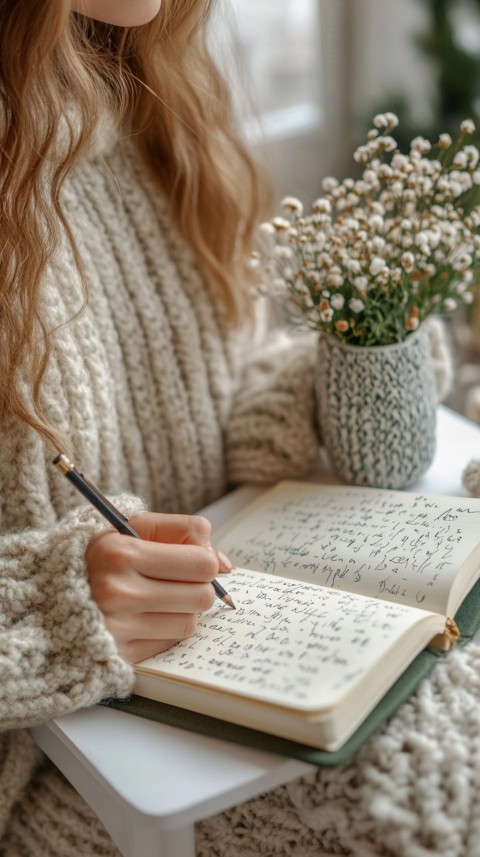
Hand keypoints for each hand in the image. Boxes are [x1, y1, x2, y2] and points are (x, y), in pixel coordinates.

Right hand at [86, 513, 222, 663]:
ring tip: (154, 598)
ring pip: (190, 621)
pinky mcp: (121, 655)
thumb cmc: (99, 556)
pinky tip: (143, 618)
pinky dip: (165, 630)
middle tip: (175, 580)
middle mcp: (119, 592)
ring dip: (181, 610)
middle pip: (203, 596)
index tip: (190, 559)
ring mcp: (119, 628)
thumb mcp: (130, 527)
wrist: (48, 594)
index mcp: (122, 553)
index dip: (204, 560)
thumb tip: (225, 564)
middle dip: (197, 586)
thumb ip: (181, 532)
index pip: (202, 562)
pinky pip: (170, 642)